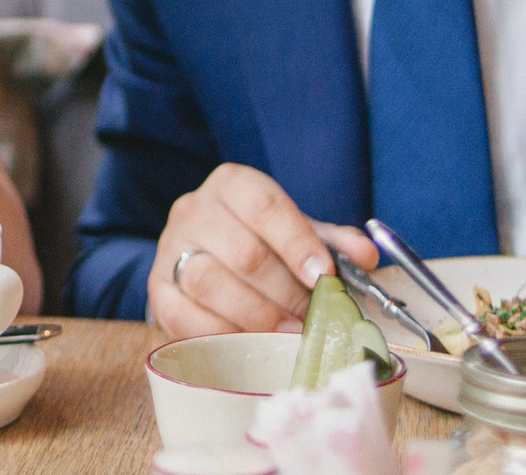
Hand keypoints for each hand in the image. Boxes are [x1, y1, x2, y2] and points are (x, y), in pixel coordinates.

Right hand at [148, 164, 381, 336]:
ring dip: (257, 316)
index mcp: (232, 184)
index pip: (264, 205)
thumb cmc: (258, 241)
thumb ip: (332, 242)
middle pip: (243, 252)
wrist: (205, 254)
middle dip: (286, 292)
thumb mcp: (296, 231)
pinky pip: (183, 314)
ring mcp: (170, 247)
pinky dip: (220, 334)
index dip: (297, 242)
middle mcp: (194, 209)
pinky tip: (249, 343)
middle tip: (315, 320)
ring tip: (289, 335)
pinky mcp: (157, 287)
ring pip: (209, 282)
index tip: (325, 277)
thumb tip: (368, 256)